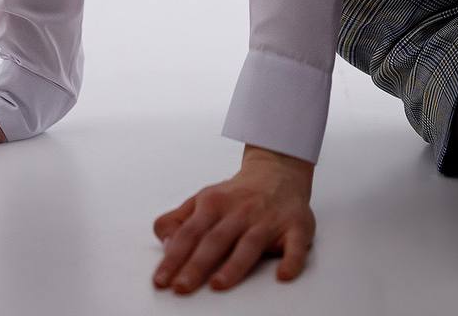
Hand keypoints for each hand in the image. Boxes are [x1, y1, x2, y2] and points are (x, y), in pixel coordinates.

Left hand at [151, 154, 315, 293]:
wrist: (277, 170)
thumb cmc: (236, 194)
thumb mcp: (202, 199)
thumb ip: (179, 219)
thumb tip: (164, 241)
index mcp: (213, 203)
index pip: (189, 233)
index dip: (174, 257)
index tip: (161, 279)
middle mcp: (239, 211)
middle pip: (215, 240)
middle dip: (197, 264)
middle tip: (181, 287)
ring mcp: (268, 219)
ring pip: (249, 243)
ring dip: (234, 265)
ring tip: (218, 284)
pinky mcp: (296, 226)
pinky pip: (295, 245)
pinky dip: (291, 260)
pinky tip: (283, 275)